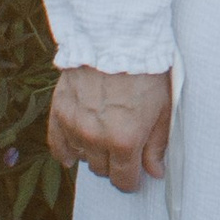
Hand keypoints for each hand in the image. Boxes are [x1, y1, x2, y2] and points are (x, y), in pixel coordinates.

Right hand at [47, 65, 172, 190]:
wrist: (117, 39)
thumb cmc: (145, 72)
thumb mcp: (162, 109)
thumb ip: (157, 144)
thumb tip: (155, 172)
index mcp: (124, 142)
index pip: (123, 181)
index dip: (132, 180)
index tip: (135, 174)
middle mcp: (96, 139)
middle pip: (102, 170)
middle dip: (115, 164)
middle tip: (123, 147)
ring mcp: (75, 126)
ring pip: (83, 157)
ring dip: (94, 152)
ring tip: (105, 136)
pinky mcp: (60, 111)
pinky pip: (57, 144)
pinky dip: (65, 151)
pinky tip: (72, 155)